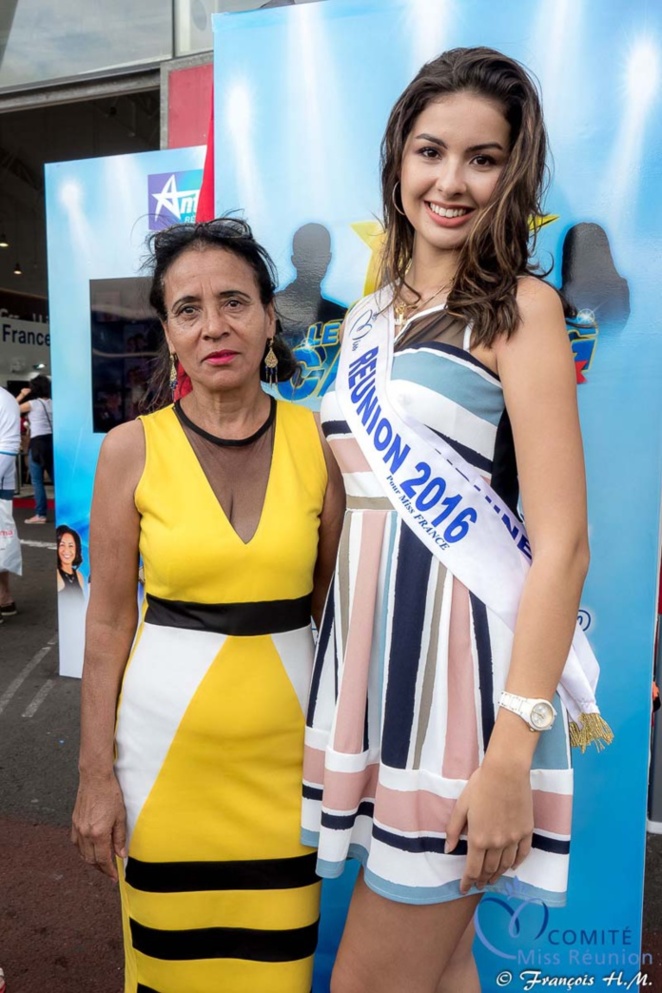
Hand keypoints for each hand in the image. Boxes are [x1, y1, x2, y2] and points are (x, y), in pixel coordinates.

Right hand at [71, 773, 126, 881]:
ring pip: (83, 854)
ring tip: (101, 863)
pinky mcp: (74, 822)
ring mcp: (78, 828)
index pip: (103, 859)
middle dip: (101, 868)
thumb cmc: (110, 793)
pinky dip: (83, 851)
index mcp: (98, 833)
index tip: (114, 877)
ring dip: (92, 861)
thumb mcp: (120, 816)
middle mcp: (85, 834)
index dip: (109, 870)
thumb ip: (120, 837)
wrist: (95, 778)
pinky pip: (77, 844)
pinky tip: (90, 850)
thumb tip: (121, 854)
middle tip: (110, 872)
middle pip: (91, 859)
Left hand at [445, 760, 532, 893]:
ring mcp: (513, 839)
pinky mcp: (526, 832)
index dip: (467, 881)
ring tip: (493, 878)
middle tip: (478, 884)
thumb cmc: (480, 786)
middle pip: (490, 869)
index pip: (472, 869)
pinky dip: (517, 863)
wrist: (506, 773)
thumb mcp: (461, 805)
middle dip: (482, 879)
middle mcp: (497, 844)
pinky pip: (522, 854)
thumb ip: (453, 829)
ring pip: (506, 865)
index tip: (464, 889)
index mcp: (478, 839)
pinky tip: (512, 866)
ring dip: (498, 874)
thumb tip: (448, 849)